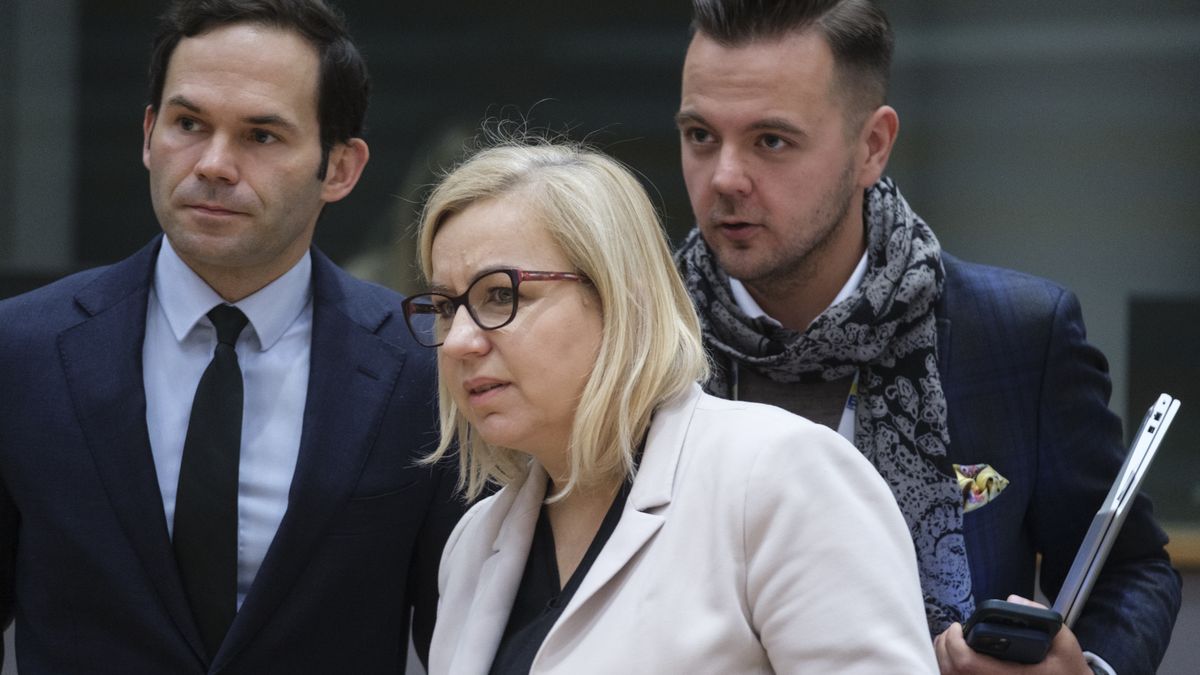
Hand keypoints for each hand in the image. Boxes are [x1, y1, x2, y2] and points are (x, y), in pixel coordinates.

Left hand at [934, 595, 1091, 674]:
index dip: (954, 644)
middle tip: (952, 631)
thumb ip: (1040, 617)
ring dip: (944, 656)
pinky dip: (951, 667)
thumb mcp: (1065, 642)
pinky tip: (957, 655)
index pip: (968, 664)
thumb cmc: (1066, 668)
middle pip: (952, 671)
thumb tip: (1012, 601)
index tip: (958, 626)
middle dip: (944, 646)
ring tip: (952, 640)